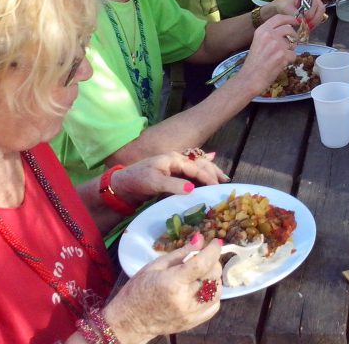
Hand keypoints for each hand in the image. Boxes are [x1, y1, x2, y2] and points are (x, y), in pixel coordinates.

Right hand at [105, 240, 222, 343]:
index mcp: (172, 283)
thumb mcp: (156, 265)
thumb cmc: (139, 289)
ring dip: (214, 278)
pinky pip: (214, 306)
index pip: (202, 263)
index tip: (215, 242)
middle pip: (213, 276)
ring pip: (217, 291)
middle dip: (212, 262)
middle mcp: (184, 300)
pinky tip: (202, 289)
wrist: (130, 321)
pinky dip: (212, 294)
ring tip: (202, 273)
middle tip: (204, 257)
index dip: (213, 250)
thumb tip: (200, 238)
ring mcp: (190, 314)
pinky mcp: (193, 323)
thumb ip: (181, 252)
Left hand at [110, 151, 227, 205]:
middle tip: (226, 182)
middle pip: (200, 164)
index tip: (217, 186)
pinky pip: (192, 175)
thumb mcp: (154, 183)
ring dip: (210, 174)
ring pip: (197, 168)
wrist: (122, 185)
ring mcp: (175, 168)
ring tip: (223, 180)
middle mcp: (176, 161)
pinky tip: (209, 178)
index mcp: (173, 159)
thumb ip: (173, 185)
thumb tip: (192, 189)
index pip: (195, 167)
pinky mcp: (173, 176)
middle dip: (213, 172)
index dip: (207, 177)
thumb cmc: (137, 181)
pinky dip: (202, 177)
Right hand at [239, 13, 301, 86]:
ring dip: (290, 50)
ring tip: (280, 58)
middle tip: (294, 41)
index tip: (296, 20)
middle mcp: (269, 35)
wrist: (250, 78)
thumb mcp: (257, 43)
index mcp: (261, 31)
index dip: (290, 18)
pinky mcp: (283, 55)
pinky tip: (281, 64)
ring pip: (292, 43)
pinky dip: (290, 60)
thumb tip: (285, 31)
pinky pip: (293, 55)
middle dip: (294, 35)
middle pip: (289, 29)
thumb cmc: (253, 63)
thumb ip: (269, 35)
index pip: (279, 18)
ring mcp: (277, 45)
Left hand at [268, 0, 326, 30]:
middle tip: (306, 24)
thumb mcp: (285, 8)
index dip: (310, 10)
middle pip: (320, 8)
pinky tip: (308, 28)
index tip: (304, 16)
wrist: (282, 9)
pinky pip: (319, 19)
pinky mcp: (316, 12)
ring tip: (307, 28)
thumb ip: (293, 13)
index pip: (313, 1)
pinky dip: (314, 24)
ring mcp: (316, 4)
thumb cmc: (284, 5)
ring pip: (321, 14)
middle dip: (313, 18)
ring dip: (315, 22)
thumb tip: (301, 19)